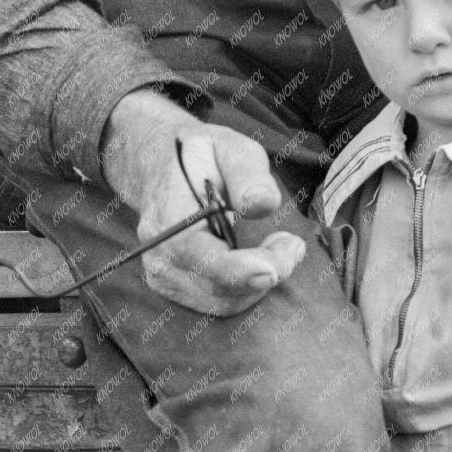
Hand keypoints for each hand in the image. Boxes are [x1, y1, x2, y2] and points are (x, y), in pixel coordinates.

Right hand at [99, 90, 306, 315]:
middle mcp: (158, 254)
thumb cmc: (203, 156)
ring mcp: (162, 275)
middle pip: (218, 287)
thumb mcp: (230, 148)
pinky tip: (259, 260)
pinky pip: (218, 304)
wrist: (162, 167)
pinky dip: (246, 290)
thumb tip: (263, 204)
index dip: (238, 271)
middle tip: (293, 244)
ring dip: (260, 283)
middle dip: (266, 272)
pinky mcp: (173, 288)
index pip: (201, 257)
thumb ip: (247, 174)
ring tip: (280, 247)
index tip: (274, 269)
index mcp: (168, 217)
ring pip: (223, 303)